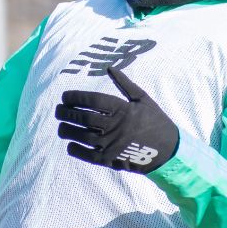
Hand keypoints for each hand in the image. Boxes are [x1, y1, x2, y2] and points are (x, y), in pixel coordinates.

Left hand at [55, 66, 179, 173]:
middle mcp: (115, 126)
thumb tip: (110, 68)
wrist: (168, 150)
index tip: (65, 96)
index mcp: (123, 110)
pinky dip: (76, 149)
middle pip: (83, 118)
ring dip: (67, 130)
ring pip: (81, 136)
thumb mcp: (144, 99)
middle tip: (58, 110)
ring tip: (61, 126)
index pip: (93, 101)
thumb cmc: (156, 121)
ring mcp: (112, 144)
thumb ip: (125, 84)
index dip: (76, 98)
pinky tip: (70, 144)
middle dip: (66, 113)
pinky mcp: (110, 159)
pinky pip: (87, 155)